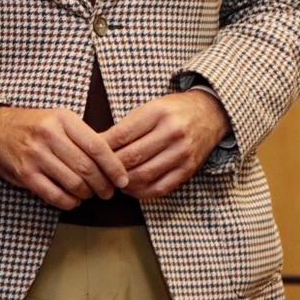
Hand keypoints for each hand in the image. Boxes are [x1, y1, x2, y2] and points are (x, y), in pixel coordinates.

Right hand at [0, 106, 128, 209]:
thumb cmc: (31, 126)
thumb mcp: (56, 119)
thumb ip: (80, 136)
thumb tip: (113, 161)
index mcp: (62, 118)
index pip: (97, 145)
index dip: (114, 167)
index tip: (123, 180)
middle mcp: (49, 135)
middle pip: (87, 168)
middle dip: (103, 185)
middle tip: (108, 192)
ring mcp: (35, 155)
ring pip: (74, 183)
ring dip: (86, 194)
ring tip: (89, 194)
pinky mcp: (25, 173)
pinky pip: (55, 195)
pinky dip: (69, 202)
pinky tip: (72, 199)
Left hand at [101, 90, 229, 199]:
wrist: (211, 114)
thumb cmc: (173, 110)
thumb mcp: (150, 107)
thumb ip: (127, 125)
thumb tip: (98, 144)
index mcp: (158, 113)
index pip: (122, 134)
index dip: (102, 147)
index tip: (89, 152)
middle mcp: (172, 133)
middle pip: (132, 156)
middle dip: (109, 167)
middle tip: (95, 170)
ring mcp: (182, 154)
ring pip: (144, 175)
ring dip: (122, 182)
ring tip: (110, 180)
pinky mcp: (188, 170)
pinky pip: (160, 188)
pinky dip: (140, 192)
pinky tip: (129, 189)